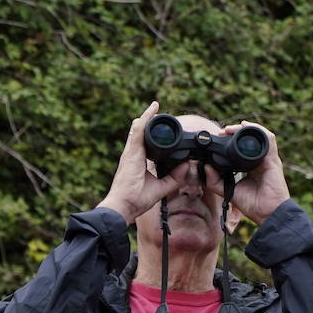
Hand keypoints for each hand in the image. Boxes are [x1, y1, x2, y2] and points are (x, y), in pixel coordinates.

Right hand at [96, 101, 181, 224]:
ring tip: (155, 105)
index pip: (144, 144)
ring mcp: (131, 153)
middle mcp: (132, 155)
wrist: (124, 206)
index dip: (151, 135)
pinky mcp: (131, 153)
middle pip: (140, 134)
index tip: (158, 127)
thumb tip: (187, 166)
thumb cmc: (136, 200)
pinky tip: (152, 110)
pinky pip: (138, 132)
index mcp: (137, 162)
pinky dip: (145, 120)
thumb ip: (175, 177)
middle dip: (148, 122)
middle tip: (156, 110)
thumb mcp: (161, 187)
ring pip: (139, 129)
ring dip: (147, 117)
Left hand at [218, 120, 288, 224]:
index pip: (240, 149)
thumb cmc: (252, 204)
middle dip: (235, 133)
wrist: (267, 213)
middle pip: (249, 141)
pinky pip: (268, 140)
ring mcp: (267, 159)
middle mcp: (259, 161)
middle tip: (222, 131)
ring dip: (245, 129)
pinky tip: (247, 127)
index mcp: (250, 167)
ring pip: (258, 137)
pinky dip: (258, 131)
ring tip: (231, 128)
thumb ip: (215, 181)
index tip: (218, 139)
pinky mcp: (273, 160)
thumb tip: (205, 166)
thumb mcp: (228, 191)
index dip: (230, 142)